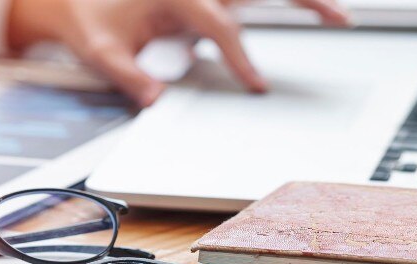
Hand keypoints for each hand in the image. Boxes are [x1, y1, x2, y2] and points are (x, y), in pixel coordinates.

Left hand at [8, 0, 352, 106]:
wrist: (75, 0)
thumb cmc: (90, 22)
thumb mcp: (99, 51)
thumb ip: (127, 75)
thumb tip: (155, 100)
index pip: (218, 23)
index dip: (240, 53)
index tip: (256, 84)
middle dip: (300, 0)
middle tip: (341, 19)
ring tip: (340, 15)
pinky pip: (249, 0)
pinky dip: (280, 3)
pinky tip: (315, 11)